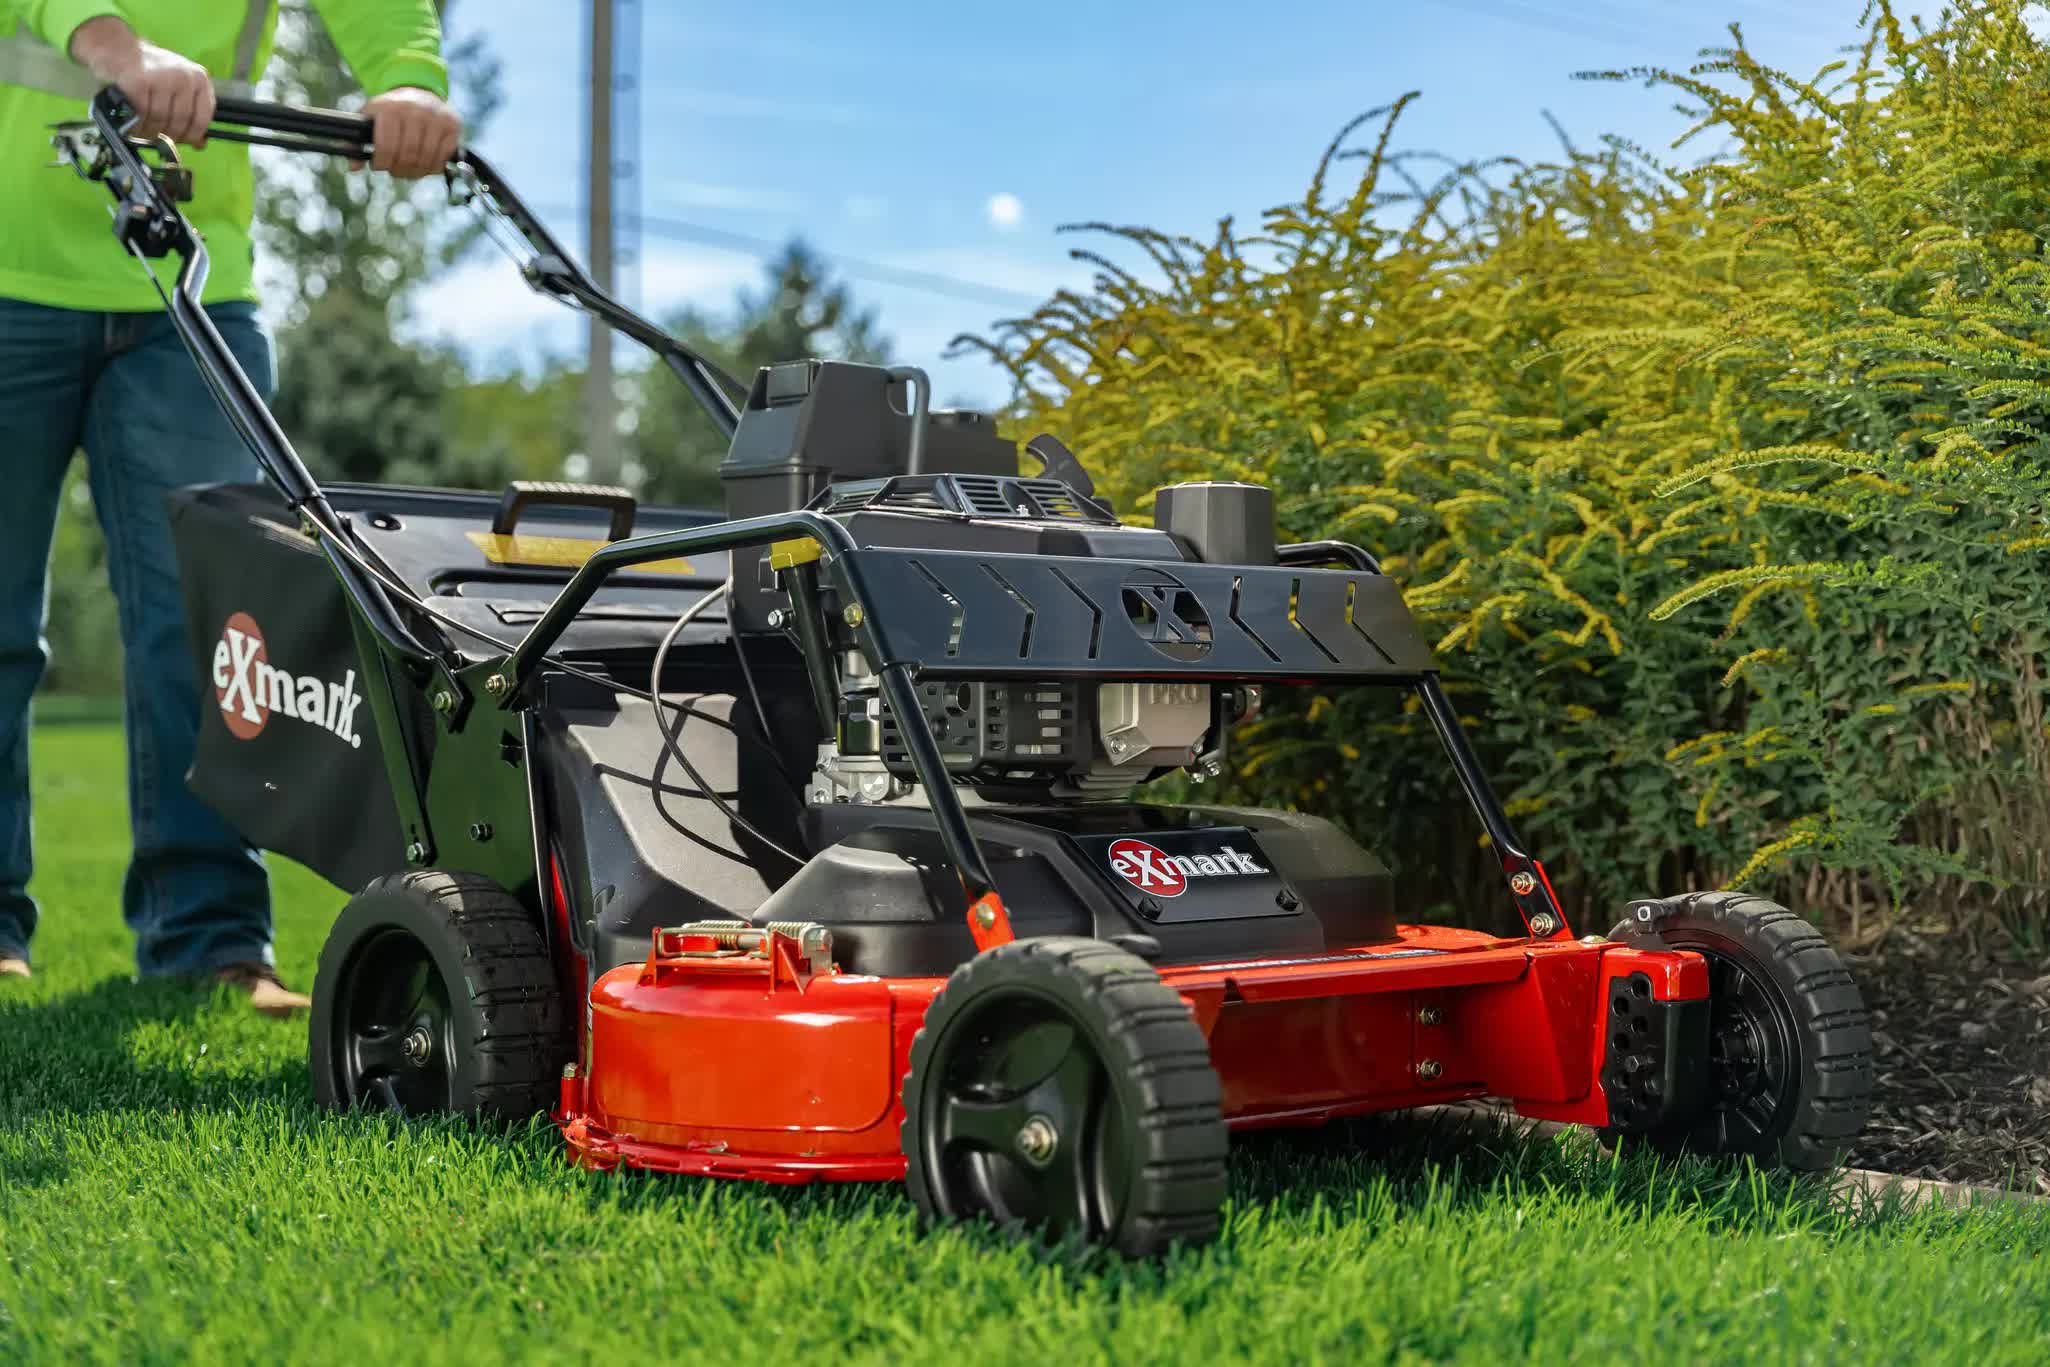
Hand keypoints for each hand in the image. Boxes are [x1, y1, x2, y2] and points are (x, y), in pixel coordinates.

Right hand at [70, 17, 212, 147]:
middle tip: (158, 138)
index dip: (192, 136)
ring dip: (151, 132)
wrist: (116, 45)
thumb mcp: (176, 84)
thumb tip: (200, 143)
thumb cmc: (148, 69)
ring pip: (161, 120)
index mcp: (199, 78)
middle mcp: (184, 76)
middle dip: (169, 136)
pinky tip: (133, 123)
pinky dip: (137, 124)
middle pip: (181, 122)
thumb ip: (190, 110)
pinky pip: (142, 114)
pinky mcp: (139, 82)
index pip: (202, 118)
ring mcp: (162, 78)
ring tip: (143, 131)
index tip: (183, 141)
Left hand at [361, 88, 461, 178]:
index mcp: (391, 108)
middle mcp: (416, 110)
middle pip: (408, 154)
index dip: (382, 162)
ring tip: (408, 170)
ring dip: (415, 171)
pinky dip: (433, 167)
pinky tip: (424, 165)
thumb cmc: (391, 111)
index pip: (387, 146)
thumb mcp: (371, 118)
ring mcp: (437, 117)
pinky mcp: (452, 125)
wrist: (419, 92)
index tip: (378, 166)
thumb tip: (353, 167)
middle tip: (394, 171)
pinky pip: (442, 157)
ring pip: (426, 158)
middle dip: (398, 169)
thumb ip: (357, 141)